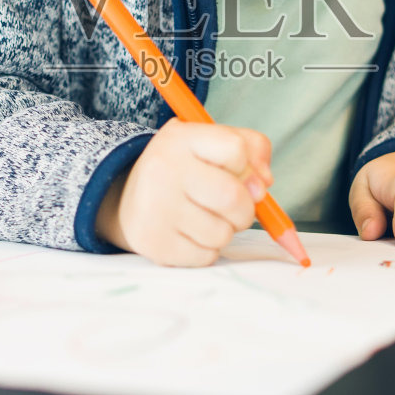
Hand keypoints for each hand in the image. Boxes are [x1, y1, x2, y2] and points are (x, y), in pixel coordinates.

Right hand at [96, 119, 270, 266]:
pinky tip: (189, 235)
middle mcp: (163, 168)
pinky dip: (207, 250)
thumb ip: (251, 150)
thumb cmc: (185, 170)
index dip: (246, 166)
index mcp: (181, 138)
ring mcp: (155, 207)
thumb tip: (263, 185)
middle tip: (232, 208)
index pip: (237, 149)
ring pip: (223, 233)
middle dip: (245, 210)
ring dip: (224, 231)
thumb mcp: (212, 144)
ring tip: (204, 218)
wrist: (131, 199)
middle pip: (234, 197)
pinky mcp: (153, 243)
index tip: (234, 172)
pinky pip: (206, 256)